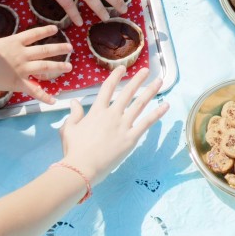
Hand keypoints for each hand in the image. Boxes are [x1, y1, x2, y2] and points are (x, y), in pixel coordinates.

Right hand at [0, 26, 72, 103]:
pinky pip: (34, 90)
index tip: (55, 29)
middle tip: (70, 47)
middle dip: (59, 49)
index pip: (34, 34)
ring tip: (69, 67)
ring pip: (45, 67)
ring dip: (58, 67)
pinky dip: (44, 96)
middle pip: (45, 50)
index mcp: (14, 42)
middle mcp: (22, 54)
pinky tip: (54, 100)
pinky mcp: (17, 82)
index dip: (45, 31)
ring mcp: (22, 68)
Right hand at [60, 66, 168, 185]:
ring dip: (150, 91)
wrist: (82, 167)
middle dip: (138, 80)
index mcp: (97, 111)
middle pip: (127, 92)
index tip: (122, 68)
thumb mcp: (69, 128)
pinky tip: (165, 106)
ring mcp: (123, 126)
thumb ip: (74, 114)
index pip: (107, 88)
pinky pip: (146, 123)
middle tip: (146, 70)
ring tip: (159, 82)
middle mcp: (112, 114)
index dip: (115, 76)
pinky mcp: (131, 138)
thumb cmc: (74, 149)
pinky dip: (157, 113)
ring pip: (139, 104)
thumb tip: (74, 102)